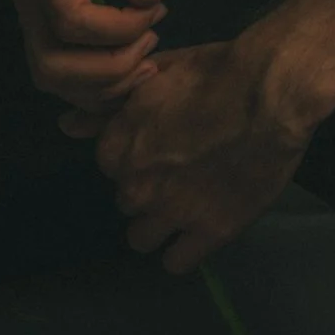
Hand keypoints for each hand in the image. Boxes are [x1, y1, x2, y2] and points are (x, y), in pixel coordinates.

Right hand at [6, 0, 168, 112]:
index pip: (71, 19)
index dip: (119, 28)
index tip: (157, 9)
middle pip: (52, 65)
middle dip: (110, 68)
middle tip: (152, 41)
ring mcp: (26, 12)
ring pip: (50, 77)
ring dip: (103, 83)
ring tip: (146, 58)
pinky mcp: (37, 22)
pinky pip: (55, 72)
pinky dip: (92, 85)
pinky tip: (129, 67)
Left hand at [55, 39, 313, 274]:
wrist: (270, 91)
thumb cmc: (215, 71)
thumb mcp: (156, 75)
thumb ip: (109, 108)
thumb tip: (65, 126)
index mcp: (119, 145)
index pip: (110, 167)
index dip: (136, 156)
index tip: (160, 146)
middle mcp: (136, 184)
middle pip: (127, 201)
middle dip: (148, 188)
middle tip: (182, 171)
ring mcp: (171, 212)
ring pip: (142, 238)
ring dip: (160, 223)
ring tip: (190, 203)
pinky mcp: (210, 232)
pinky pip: (176, 263)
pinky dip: (185, 250)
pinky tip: (202, 229)